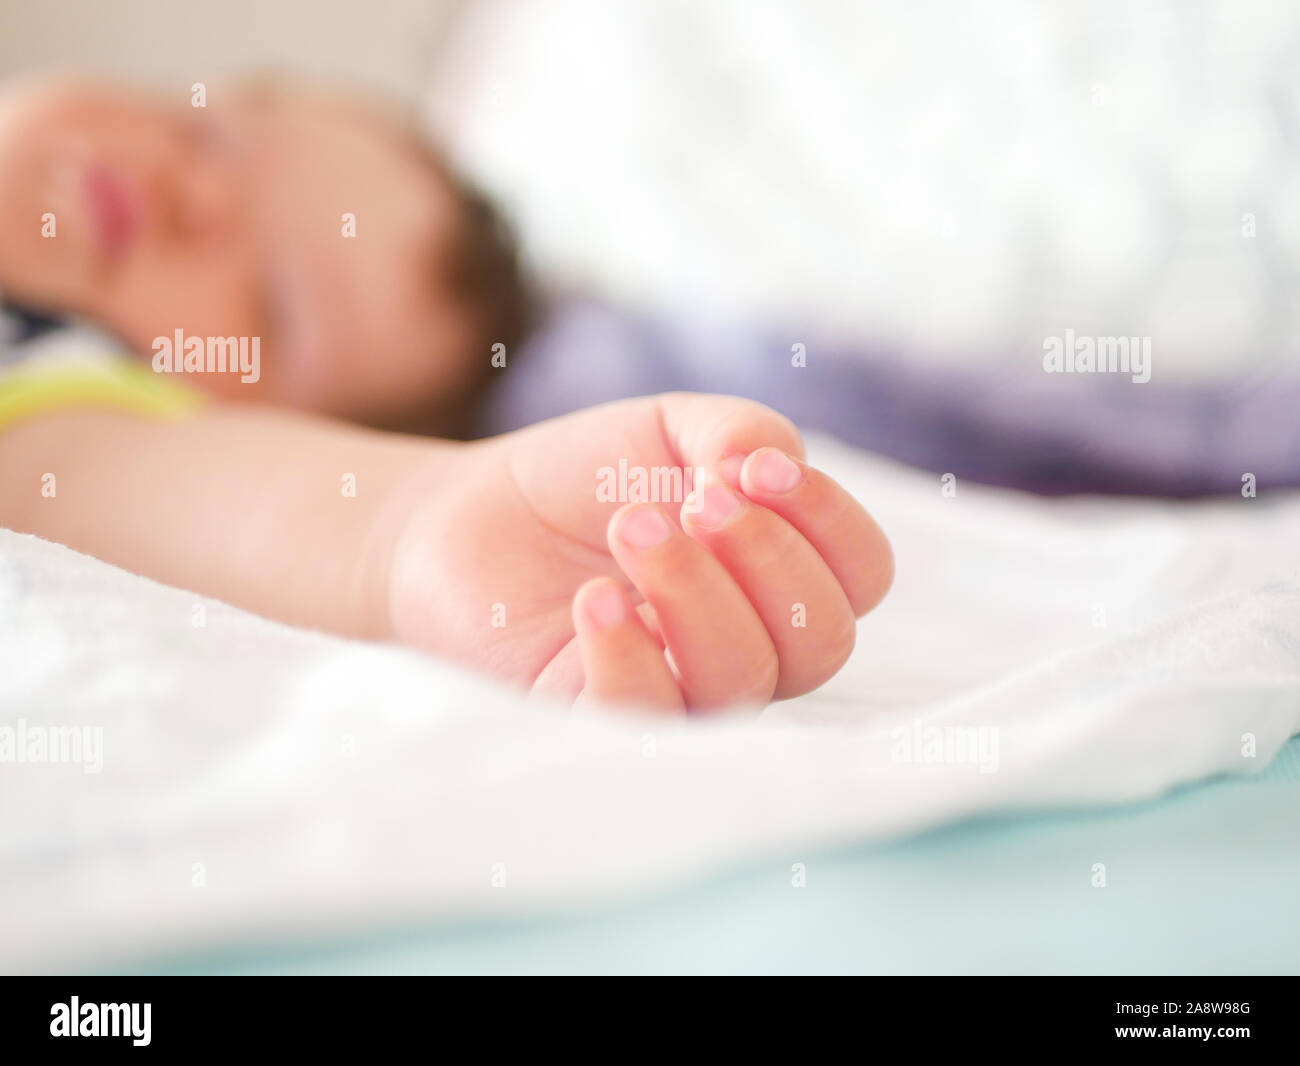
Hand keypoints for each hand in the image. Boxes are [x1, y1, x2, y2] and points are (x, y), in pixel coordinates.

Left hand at [388, 393, 891, 711]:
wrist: (470, 515)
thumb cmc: (583, 480)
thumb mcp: (668, 430)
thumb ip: (737, 431)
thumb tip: (772, 465)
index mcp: (779, 576)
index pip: (861, 576)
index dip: (828, 520)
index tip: (755, 467)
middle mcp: (748, 643)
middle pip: (820, 640)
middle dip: (767, 557)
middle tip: (691, 500)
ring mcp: (681, 688)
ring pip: (745, 679)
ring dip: (696, 592)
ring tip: (630, 527)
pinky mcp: (601, 716)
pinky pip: (651, 719)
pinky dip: (633, 656)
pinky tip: (598, 598)